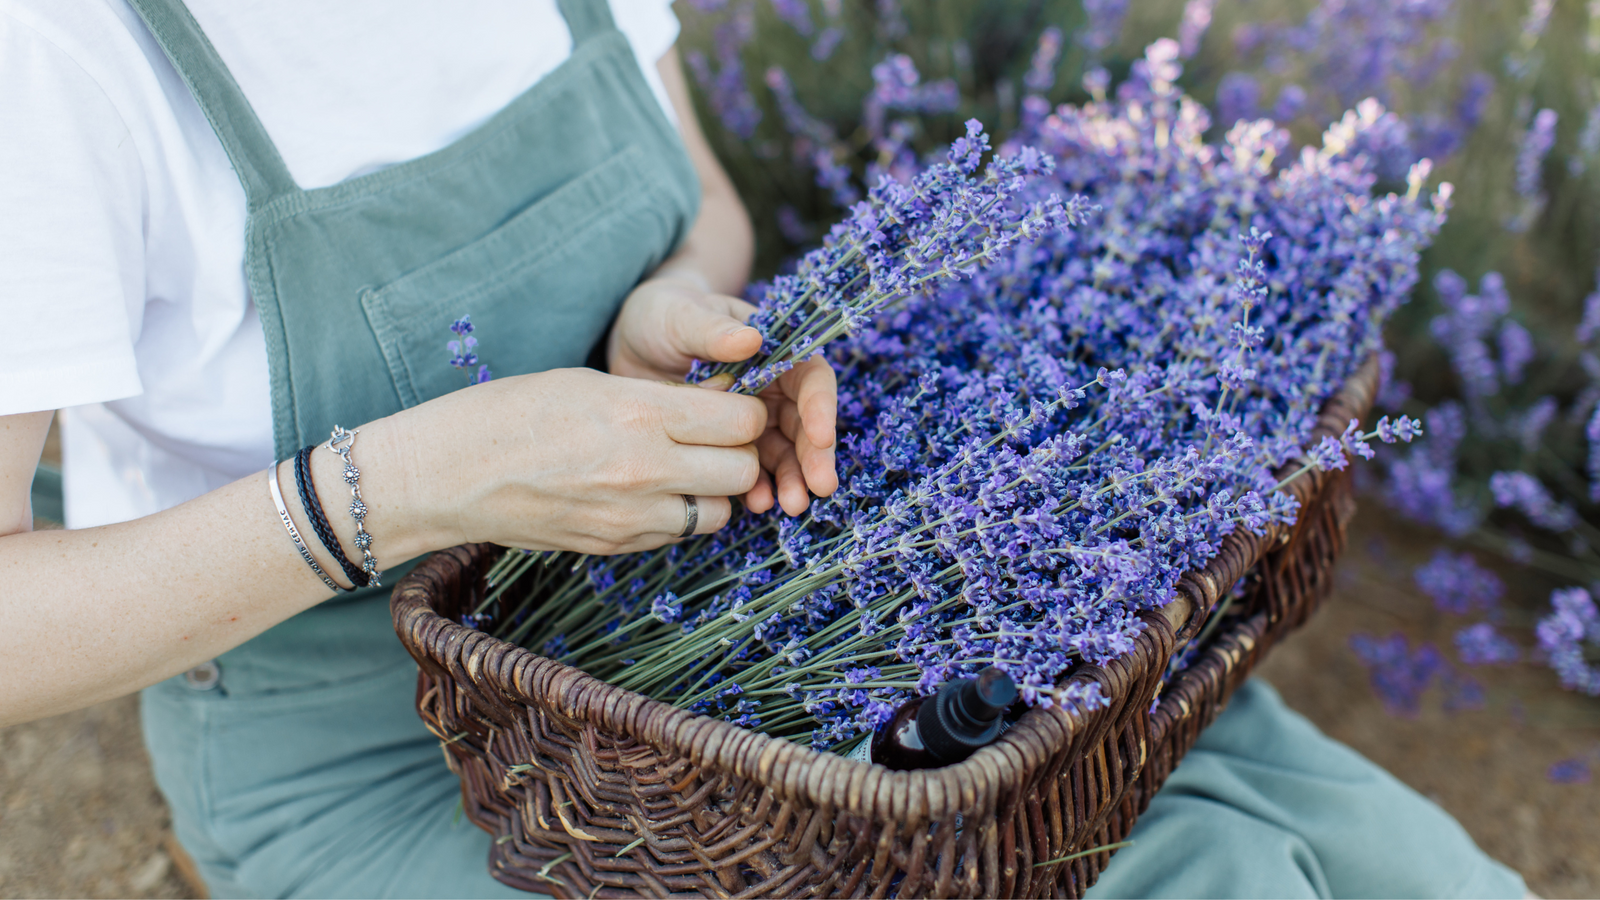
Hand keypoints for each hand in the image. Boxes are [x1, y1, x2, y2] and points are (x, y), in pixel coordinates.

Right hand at [385, 368, 766, 554]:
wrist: (447, 474)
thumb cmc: (511, 413)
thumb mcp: (591, 383)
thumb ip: (660, 399)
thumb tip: (716, 407)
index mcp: (641, 412)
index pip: (741, 420)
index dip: (744, 411)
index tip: (728, 404)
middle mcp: (645, 469)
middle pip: (742, 470)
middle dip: (738, 453)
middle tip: (713, 439)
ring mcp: (631, 515)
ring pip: (719, 512)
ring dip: (712, 491)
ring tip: (681, 469)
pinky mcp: (615, 545)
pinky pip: (677, 534)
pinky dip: (677, 515)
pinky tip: (647, 493)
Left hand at [608, 275, 838, 514]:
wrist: (631, 342)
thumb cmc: (663, 315)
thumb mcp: (683, 316)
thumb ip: (714, 330)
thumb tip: (752, 338)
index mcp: (774, 351)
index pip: (810, 379)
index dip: (821, 407)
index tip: (821, 436)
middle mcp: (771, 388)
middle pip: (805, 424)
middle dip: (814, 456)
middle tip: (819, 487)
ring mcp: (751, 420)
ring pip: (783, 453)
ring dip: (792, 479)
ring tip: (791, 505)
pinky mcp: (728, 445)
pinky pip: (750, 470)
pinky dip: (757, 488)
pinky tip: (756, 505)